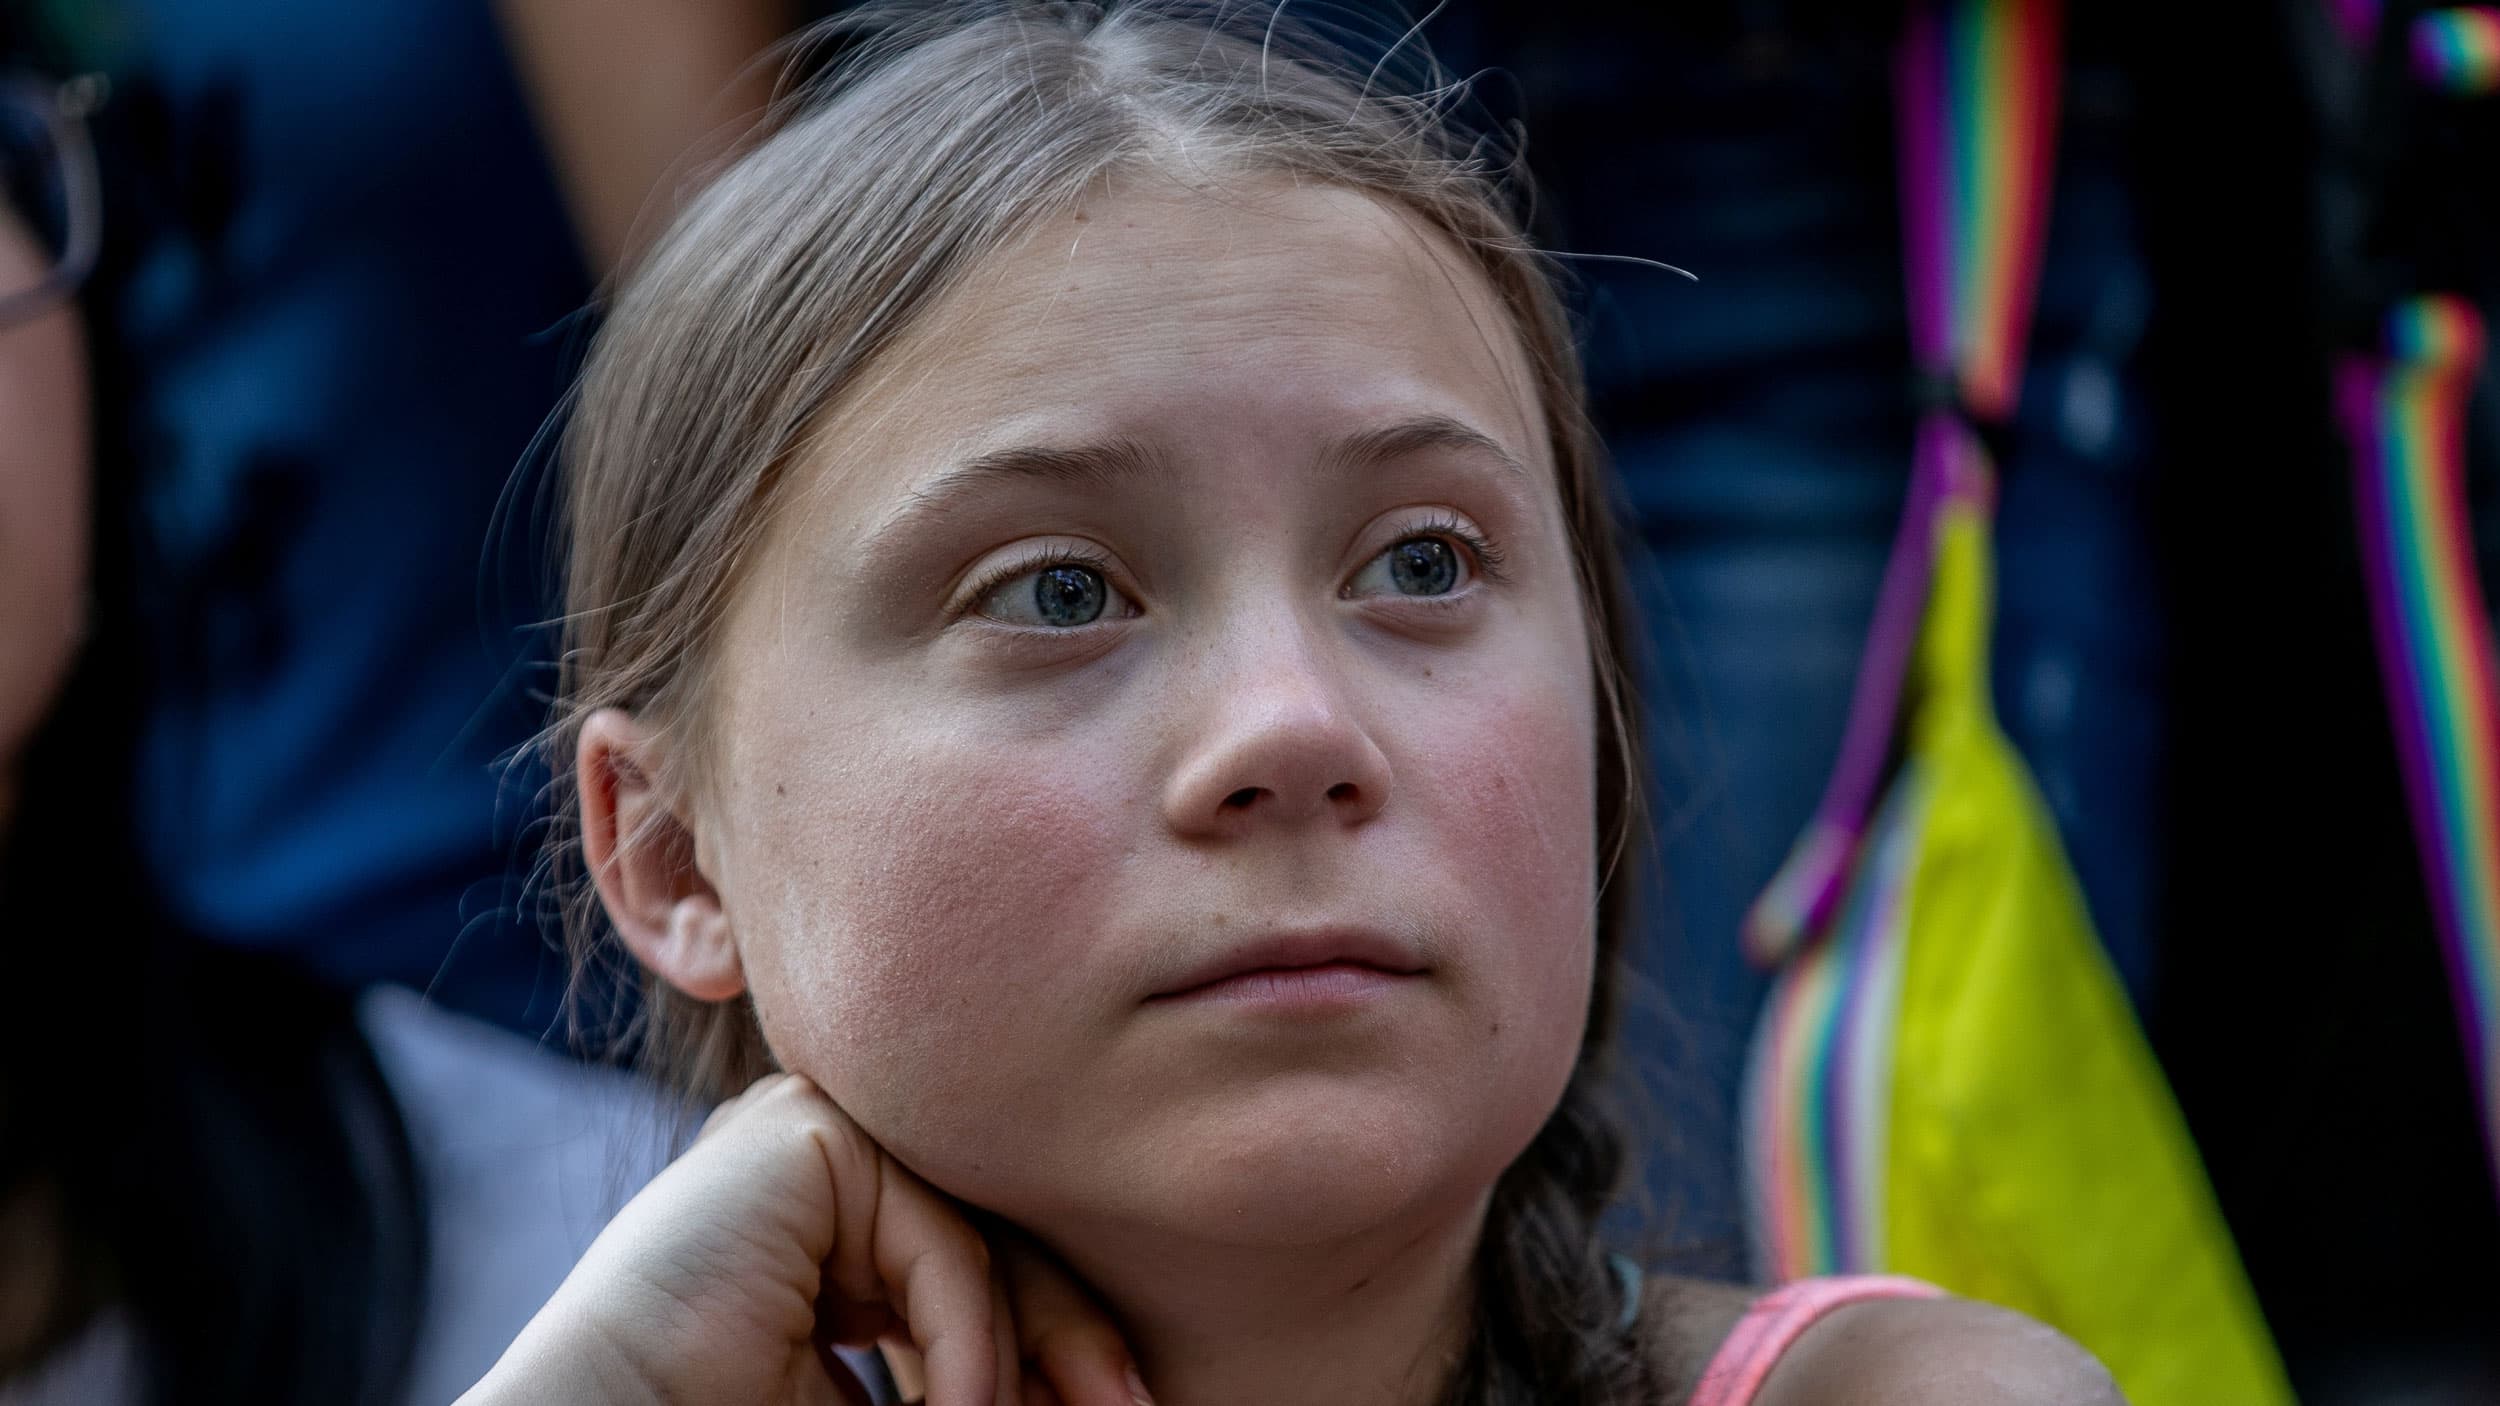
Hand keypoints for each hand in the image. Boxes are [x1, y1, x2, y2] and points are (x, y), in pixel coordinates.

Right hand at [460, 1073, 1144, 1405]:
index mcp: (834, 1225)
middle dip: (1069, 1340)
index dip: (1052, 1344)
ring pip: (976, 1235)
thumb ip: (969, 1369)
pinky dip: (969, 1342)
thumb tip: (1112, 1387)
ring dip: (1017, 1357)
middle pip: (991, 1234)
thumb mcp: (892, 1396)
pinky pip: (940, 1239)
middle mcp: (824, 1165)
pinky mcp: (802, 1134)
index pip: (979, 1260)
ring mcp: (810, 1136)